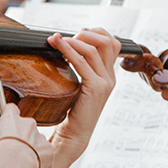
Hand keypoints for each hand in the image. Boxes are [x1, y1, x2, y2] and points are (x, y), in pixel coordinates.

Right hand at [0, 106, 52, 167]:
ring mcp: (41, 136)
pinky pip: (45, 159)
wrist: (14, 164)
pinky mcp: (50, 150)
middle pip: (26, 128)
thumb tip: (0, 147)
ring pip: (37, 143)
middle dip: (22, 139)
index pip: (11, 109)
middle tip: (14, 153)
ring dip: (32, 152)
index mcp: (11, 119)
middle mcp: (28, 123)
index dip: (9, 116)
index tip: (8, 125)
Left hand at [46, 28, 117, 162]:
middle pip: (107, 41)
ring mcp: (105, 83)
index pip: (112, 43)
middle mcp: (110, 77)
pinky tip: (58, 46)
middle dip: (85, 34)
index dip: (95, 33)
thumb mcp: (78, 84)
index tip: (76, 34)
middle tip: (66, 37)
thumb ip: (78, 68)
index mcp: (108, 75)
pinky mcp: (95, 88)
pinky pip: (82, 62)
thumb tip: (64, 45)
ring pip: (93, 49)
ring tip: (56, 40)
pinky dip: (68, 50)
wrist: (74, 134)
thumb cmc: (71, 110)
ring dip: (72, 40)